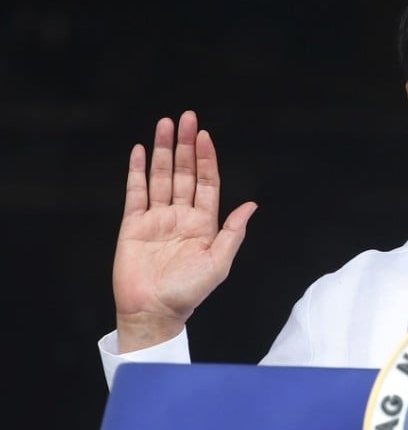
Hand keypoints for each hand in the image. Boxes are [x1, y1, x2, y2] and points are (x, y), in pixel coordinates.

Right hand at [112, 110, 256, 351]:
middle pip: (184, 173)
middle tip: (187, 117)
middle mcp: (181, 216)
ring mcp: (157, 218)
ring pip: (161, 177)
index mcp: (204, 224)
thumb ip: (234, 232)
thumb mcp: (219, 263)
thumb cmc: (189, 292)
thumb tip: (252, 206)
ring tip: (165, 124)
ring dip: (164, 150)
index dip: (206, 159)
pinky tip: (141, 151)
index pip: (206, 183)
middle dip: (186, 145)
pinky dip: (138, 171)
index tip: (205, 136)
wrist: (154, 311)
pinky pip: (136, 192)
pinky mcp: (133, 224)